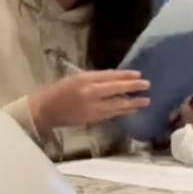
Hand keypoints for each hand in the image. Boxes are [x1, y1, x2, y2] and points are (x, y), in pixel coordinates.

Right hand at [28, 70, 149, 136]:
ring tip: (145, 101)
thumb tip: (114, 79)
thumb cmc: (58, 91)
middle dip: (133, 88)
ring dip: (132, 103)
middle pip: (116, 90)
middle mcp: (90, 93)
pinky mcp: (92, 119)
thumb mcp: (75, 78)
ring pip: (117, 105)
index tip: (139, 74)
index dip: (125, 75)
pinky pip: (111, 114)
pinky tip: (130, 110)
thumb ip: (94, 79)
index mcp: (84, 80)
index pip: (110, 76)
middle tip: (147, 86)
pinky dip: (122, 111)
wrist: (45, 110)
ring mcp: (92, 108)